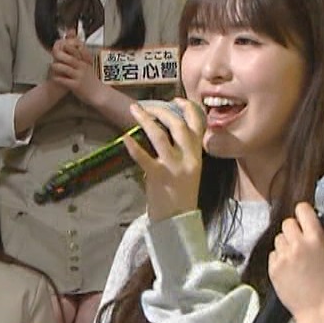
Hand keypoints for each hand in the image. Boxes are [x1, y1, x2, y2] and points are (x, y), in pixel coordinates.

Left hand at [49, 36, 98, 99]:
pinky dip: (57, 78)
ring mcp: (79, 77)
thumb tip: (73, 52)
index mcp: (85, 62)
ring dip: (57, 66)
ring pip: (66, 69)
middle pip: (70, 59)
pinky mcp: (76, 86)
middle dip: (60, 55)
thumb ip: (81, 60)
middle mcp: (82, 68)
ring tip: (51, 66)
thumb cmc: (92, 81)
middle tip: (53, 54)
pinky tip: (54, 77)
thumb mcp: (88, 68)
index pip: (76, 51)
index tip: (61, 45)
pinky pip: (64, 81)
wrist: (99, 94)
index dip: (68, 47)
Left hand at [122, 98, 204, 221]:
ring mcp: (174, 167)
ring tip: (135, 110)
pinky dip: (133, 146)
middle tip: (147, 106)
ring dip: (146, 120)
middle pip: (177, 125)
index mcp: (197, 156)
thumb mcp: (189, 170)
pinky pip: (144, 158)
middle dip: (161, 111)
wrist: (178, 223)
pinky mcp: (158, 177)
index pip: (198, 125)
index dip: (187, 108)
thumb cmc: (181, 196)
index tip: (175, 99)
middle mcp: (189, 159)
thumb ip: (182, 152)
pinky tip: (124, 137)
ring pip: (160, 136)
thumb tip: (165, 131)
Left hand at [269, 202, 323, 322]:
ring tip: (297, 258)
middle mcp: (297, 244)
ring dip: (287, 244)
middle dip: (295, 230)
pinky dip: (280, 258)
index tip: (306, 217)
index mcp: (315, 238)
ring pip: (279, 238)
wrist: (318, 310)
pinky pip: (273, 254)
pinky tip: (291, 268)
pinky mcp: (273, 268)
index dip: (304, 212)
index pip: (302, 209)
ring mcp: (283, 256)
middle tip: (302, 241)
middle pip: (288, 223)